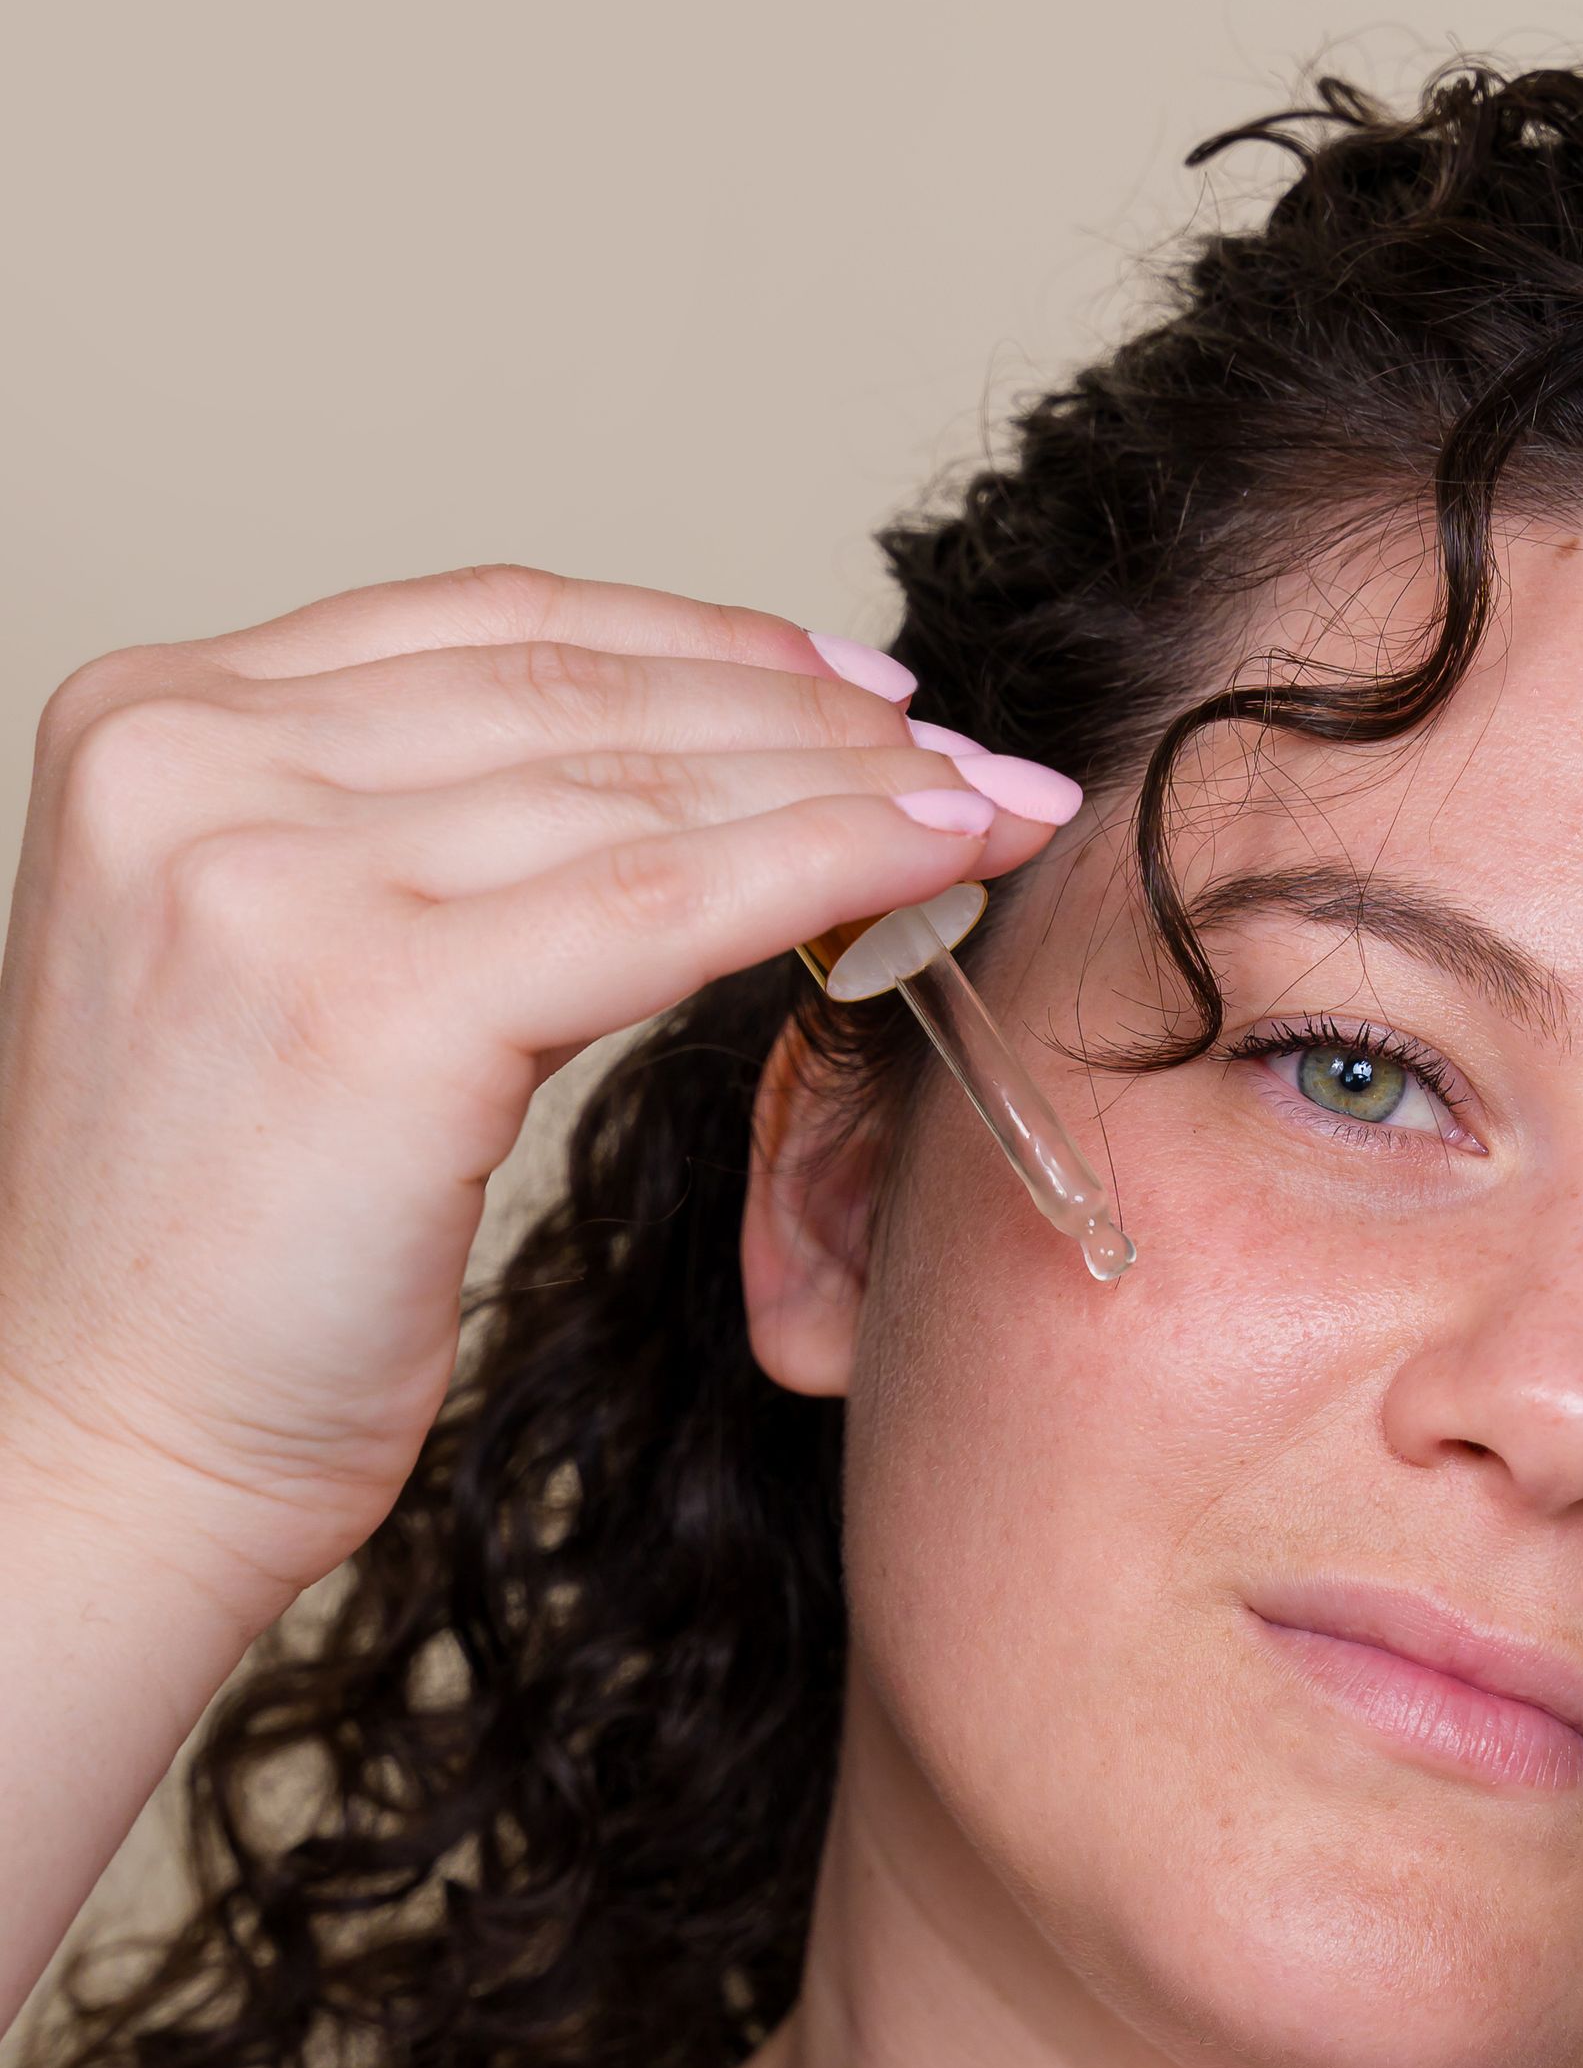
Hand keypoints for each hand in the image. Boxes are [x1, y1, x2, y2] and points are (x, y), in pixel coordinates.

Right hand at [0, 566, 1076, 1637]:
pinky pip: (671, 903)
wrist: (109, 1443)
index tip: (850, 683)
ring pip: (643, 786)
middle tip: (963, 748)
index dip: (697, 638)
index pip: (484, 624)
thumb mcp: (275, 968)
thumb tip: (659, 775)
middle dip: (807, 714)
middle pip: (576, 687)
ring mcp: (273, 875)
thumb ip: (398, 842)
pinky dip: (833, 867)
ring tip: (988, 810)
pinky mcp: (378, 1005)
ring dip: (853, 786)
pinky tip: (942, 861)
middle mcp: (191, 762)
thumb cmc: (211, 1258)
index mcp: (148, 722)